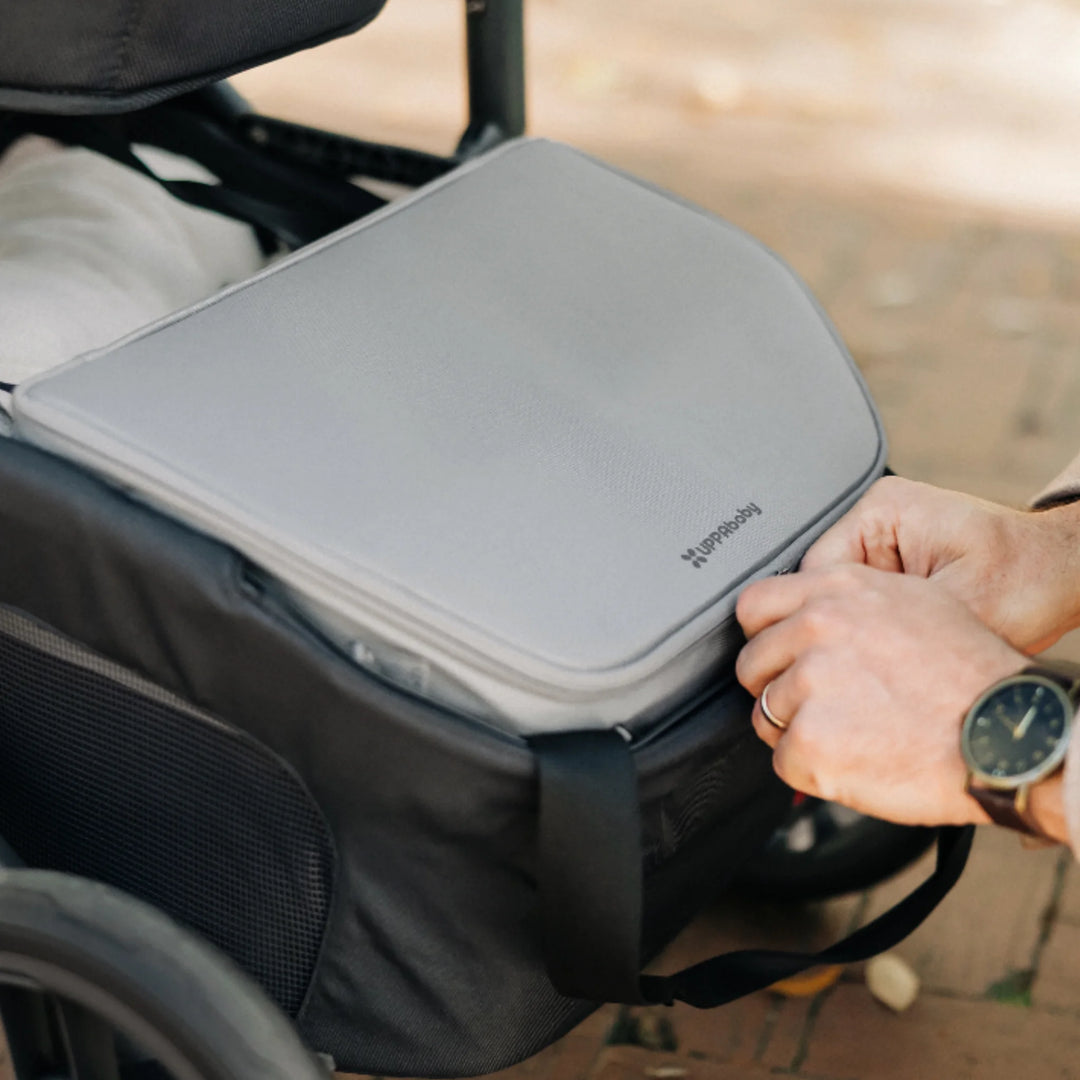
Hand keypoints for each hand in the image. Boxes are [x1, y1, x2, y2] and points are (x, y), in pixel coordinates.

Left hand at [735, 564, 1026, 826]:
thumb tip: (809, 614)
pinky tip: (856, 759)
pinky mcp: (810, 740)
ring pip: (766, 714)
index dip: (765, 637)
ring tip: (854, 732)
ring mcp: (810, 684)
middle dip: (778, 688)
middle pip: (752, 664)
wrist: (1004, 734)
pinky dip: (813, 770)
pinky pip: (784, 760)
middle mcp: (817, 628)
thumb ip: (849, 604)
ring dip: (799, 731)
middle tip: (825, 705)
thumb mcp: (914, 602)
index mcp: (838, 590)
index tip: (779, 656)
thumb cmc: (971, 675)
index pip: (754, 606)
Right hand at [801, 476, 1079, 652]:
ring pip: (838, 599)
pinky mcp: (894, 562)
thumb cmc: (1028, 580)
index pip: (814, 574)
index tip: (842, 654)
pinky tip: (904, 640)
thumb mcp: (955, 607)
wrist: (1065, 575)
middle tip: (880, 651)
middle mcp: (875, 520)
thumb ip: (887, 623)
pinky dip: (879, 627)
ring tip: (901, 644)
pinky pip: (863, 602)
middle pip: (820, 586)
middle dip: (845, 624)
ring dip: (863, 628)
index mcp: (880, 510)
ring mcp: (883, 540)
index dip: (826, 621)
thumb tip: (835, 649)